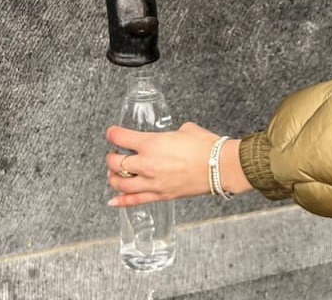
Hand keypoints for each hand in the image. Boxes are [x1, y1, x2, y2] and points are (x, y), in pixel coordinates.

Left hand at [106, 122, 252, 207]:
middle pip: (116, 163)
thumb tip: (171, 138)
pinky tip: (113, 201)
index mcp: (151, 143)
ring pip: (121, 184)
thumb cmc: (206, 146)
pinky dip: (122, 201)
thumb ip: (170, 134)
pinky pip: (136, 201)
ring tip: (114, 174)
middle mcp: (148, 164)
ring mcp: (153, 182)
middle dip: (111, 157)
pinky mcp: (162, 195)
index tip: (112, 133)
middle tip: (113, 154)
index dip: (113, 134)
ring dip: (113, 178)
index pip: (121, 138)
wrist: (220, 166)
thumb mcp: (185, 129)